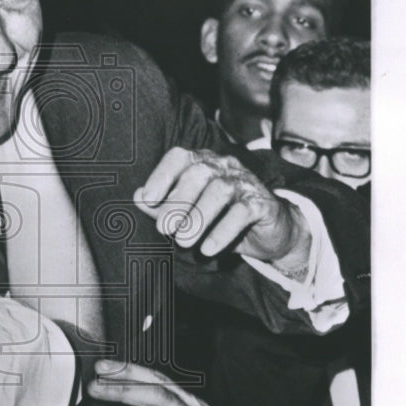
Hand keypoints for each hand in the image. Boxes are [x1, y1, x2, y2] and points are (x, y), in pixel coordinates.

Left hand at [134, 147, 310, 265]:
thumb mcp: (189, 215)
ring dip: (198, 217)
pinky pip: (243, 213)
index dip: (162, 175)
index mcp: (205, 163)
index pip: (181, 157)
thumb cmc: (222, 220)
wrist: (269, 234)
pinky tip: (208, 249)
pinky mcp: (263, 204)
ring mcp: (246, 183)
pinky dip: (222, 231)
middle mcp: (225, 167)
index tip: (148, 199)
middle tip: (163, 229)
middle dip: (178, 201)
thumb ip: (163, 205)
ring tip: (183, 242)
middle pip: (199, 173)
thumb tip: (137, 196)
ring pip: (220, 190)